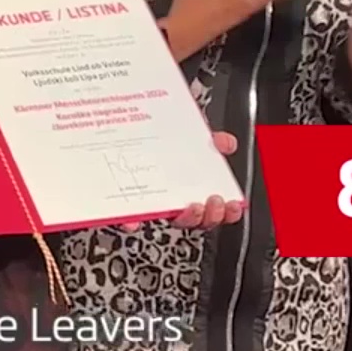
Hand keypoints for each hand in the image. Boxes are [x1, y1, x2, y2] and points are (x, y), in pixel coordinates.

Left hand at [123, 132, 245, 231]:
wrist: (118, 129)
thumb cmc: (154, 141)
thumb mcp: (185, 137)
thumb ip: (207, 141)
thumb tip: (227, 143)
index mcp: (184, 189)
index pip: (209, 209)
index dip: (225, 213)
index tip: (233, 204)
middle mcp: (167, 200)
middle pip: (193, 220)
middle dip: (209, 216)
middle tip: (214, 201)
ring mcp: (147, 203)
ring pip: (168, 220)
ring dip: (185, 218)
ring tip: (192, 206)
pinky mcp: (123, 205)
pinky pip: (127, 218)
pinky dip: (130, 221)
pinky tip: (133, 220)